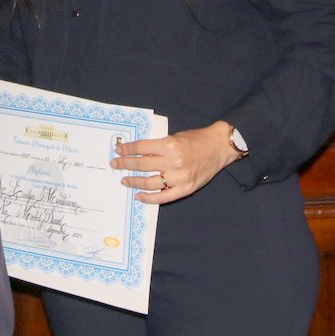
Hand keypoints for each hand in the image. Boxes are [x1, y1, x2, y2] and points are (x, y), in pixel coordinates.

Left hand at [112, 120, 242, 203]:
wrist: (218, 147)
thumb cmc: (196, 139)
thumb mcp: (174, 137)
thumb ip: (158, 147)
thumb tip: (138, 155)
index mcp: (170, 145)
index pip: (141, 148)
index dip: (128, 149)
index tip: (118, 151)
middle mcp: (173, 162)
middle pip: (142, 165)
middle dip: (125, 164)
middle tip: (115, 164)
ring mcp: (179, 178)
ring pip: (149, 183)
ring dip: (134, 182)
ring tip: (124, 180)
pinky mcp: (185, 189)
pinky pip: (163, 197)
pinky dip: (149, 198)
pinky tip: (139, 196)